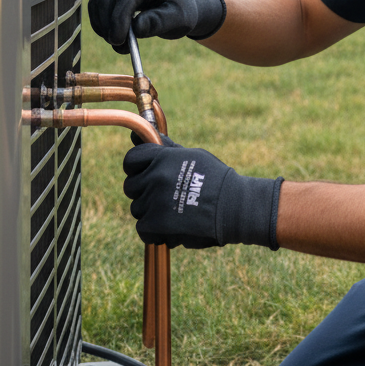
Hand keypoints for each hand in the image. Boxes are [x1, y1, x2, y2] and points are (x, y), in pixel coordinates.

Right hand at [87, 0, 225, 52]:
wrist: (179, 4)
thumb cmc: (181, 11)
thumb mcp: (179, 19)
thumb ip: (159, 22)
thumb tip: (136, 28)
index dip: (118, 19)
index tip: (118, 41)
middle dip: (108, 24)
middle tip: (118, 46)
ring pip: (98, 0)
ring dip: (102, 24)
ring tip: (119, 43)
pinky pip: (97, 4)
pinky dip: (100, 22)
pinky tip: (113, 35)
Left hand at [122, 143, 281, 249]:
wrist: (233, 207)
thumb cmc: (214, 179)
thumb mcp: (191, 156)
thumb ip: (165, 149)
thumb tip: (137, 134)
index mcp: (163, 157)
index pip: (131, 159)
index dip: (135, 168)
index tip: (145, 174)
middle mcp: (155, 176)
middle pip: (131, 186)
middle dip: (144, 191)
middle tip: (165, 195)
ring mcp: (154, 200)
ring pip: (137, 208)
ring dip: (151, 212)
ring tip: (174, 211)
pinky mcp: (156, 223)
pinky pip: (143, 228)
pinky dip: (155, 231)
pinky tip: (172, 227)